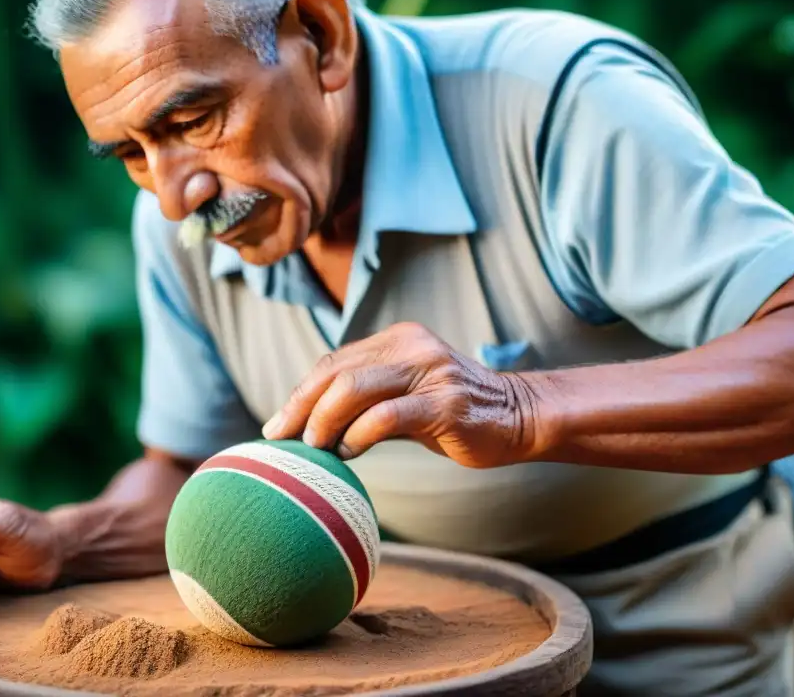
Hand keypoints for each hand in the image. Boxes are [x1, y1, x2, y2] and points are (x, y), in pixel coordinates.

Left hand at [261, 322, 536, 467]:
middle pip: (335, 373)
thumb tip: (307, 425)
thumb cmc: (450, 411)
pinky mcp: (444, 404)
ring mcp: (429, 372)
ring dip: (323, 421)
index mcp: (397, 340)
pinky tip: (347, 453)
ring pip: (353, 389)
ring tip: (313, 447)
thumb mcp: (405, 393)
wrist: (516, 416)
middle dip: (300, 408)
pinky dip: (357, 436)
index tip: (277, 426)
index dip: (300, 394)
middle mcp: (411, 347)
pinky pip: (385, 417)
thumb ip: (364, 398)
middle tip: (281, 440)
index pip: (333, 362)